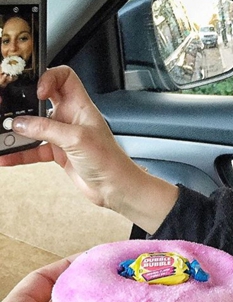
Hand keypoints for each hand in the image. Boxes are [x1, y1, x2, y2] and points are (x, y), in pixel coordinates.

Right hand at [0, 65, 178, 233]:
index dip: (48, 78)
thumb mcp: (76, 139)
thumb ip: (46, 128)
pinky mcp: (59, 154)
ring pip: (34, 127)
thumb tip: (20, 123)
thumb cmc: (109, 160)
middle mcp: (71, 118)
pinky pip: (34, 150)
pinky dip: (20, 153)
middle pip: (42, 100)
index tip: (36, 91)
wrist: (115, 188)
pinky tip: (7, 157)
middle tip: (7, 109)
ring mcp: (64, 136)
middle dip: (23, 103)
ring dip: (17, 132)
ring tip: (3, 136)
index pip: (64, 77)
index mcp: (80, 106)